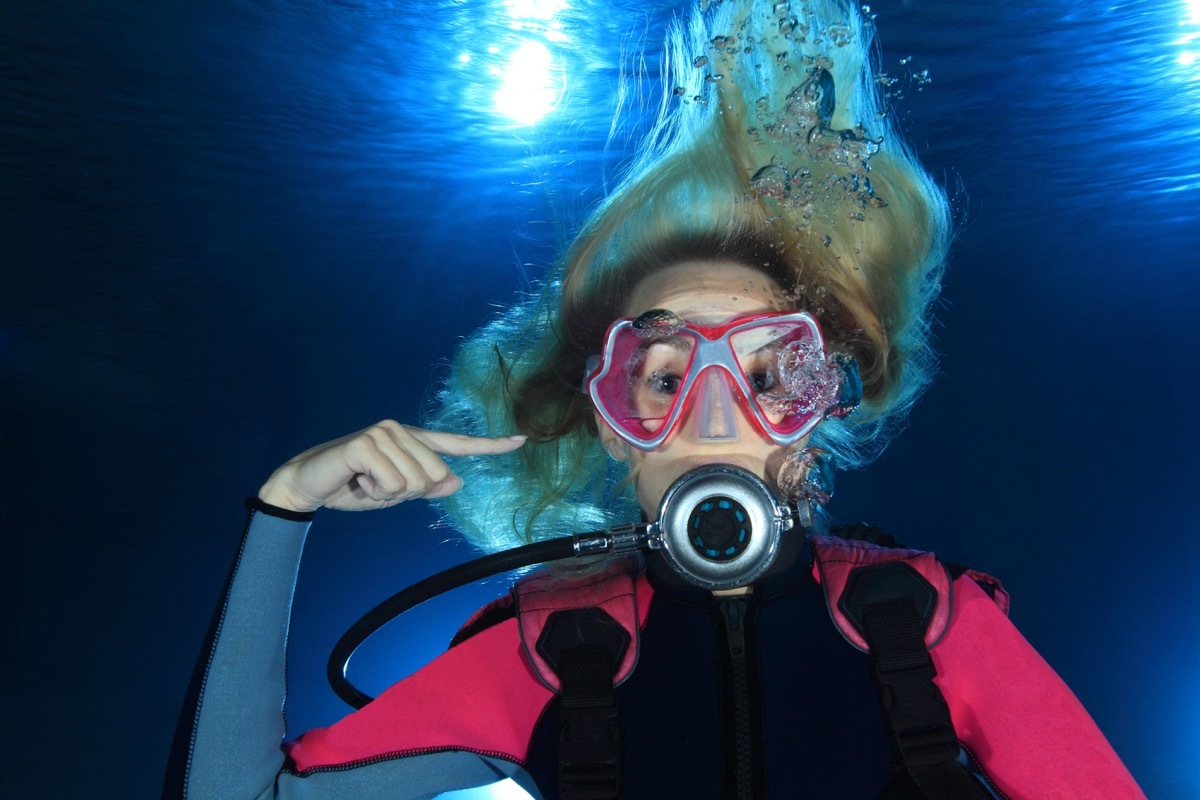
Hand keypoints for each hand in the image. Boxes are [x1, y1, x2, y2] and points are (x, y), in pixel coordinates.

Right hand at [257, 420, 526, 512]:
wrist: (309, 483)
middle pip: (436, 477)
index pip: (457, 444)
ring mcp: (384, 432)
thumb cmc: (353, 486)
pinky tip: (356, 478)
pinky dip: (373, 491)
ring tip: (365, 480)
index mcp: (414, 440)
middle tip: (377, 485)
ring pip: (414, 483)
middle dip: (407, 493)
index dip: (490, 445)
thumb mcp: (394, 493)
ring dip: (387, 493)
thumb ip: (425, 487)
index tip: (520, 440)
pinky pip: (391, 483)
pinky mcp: (366, 442)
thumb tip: (456, 483)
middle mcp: (402, 430)